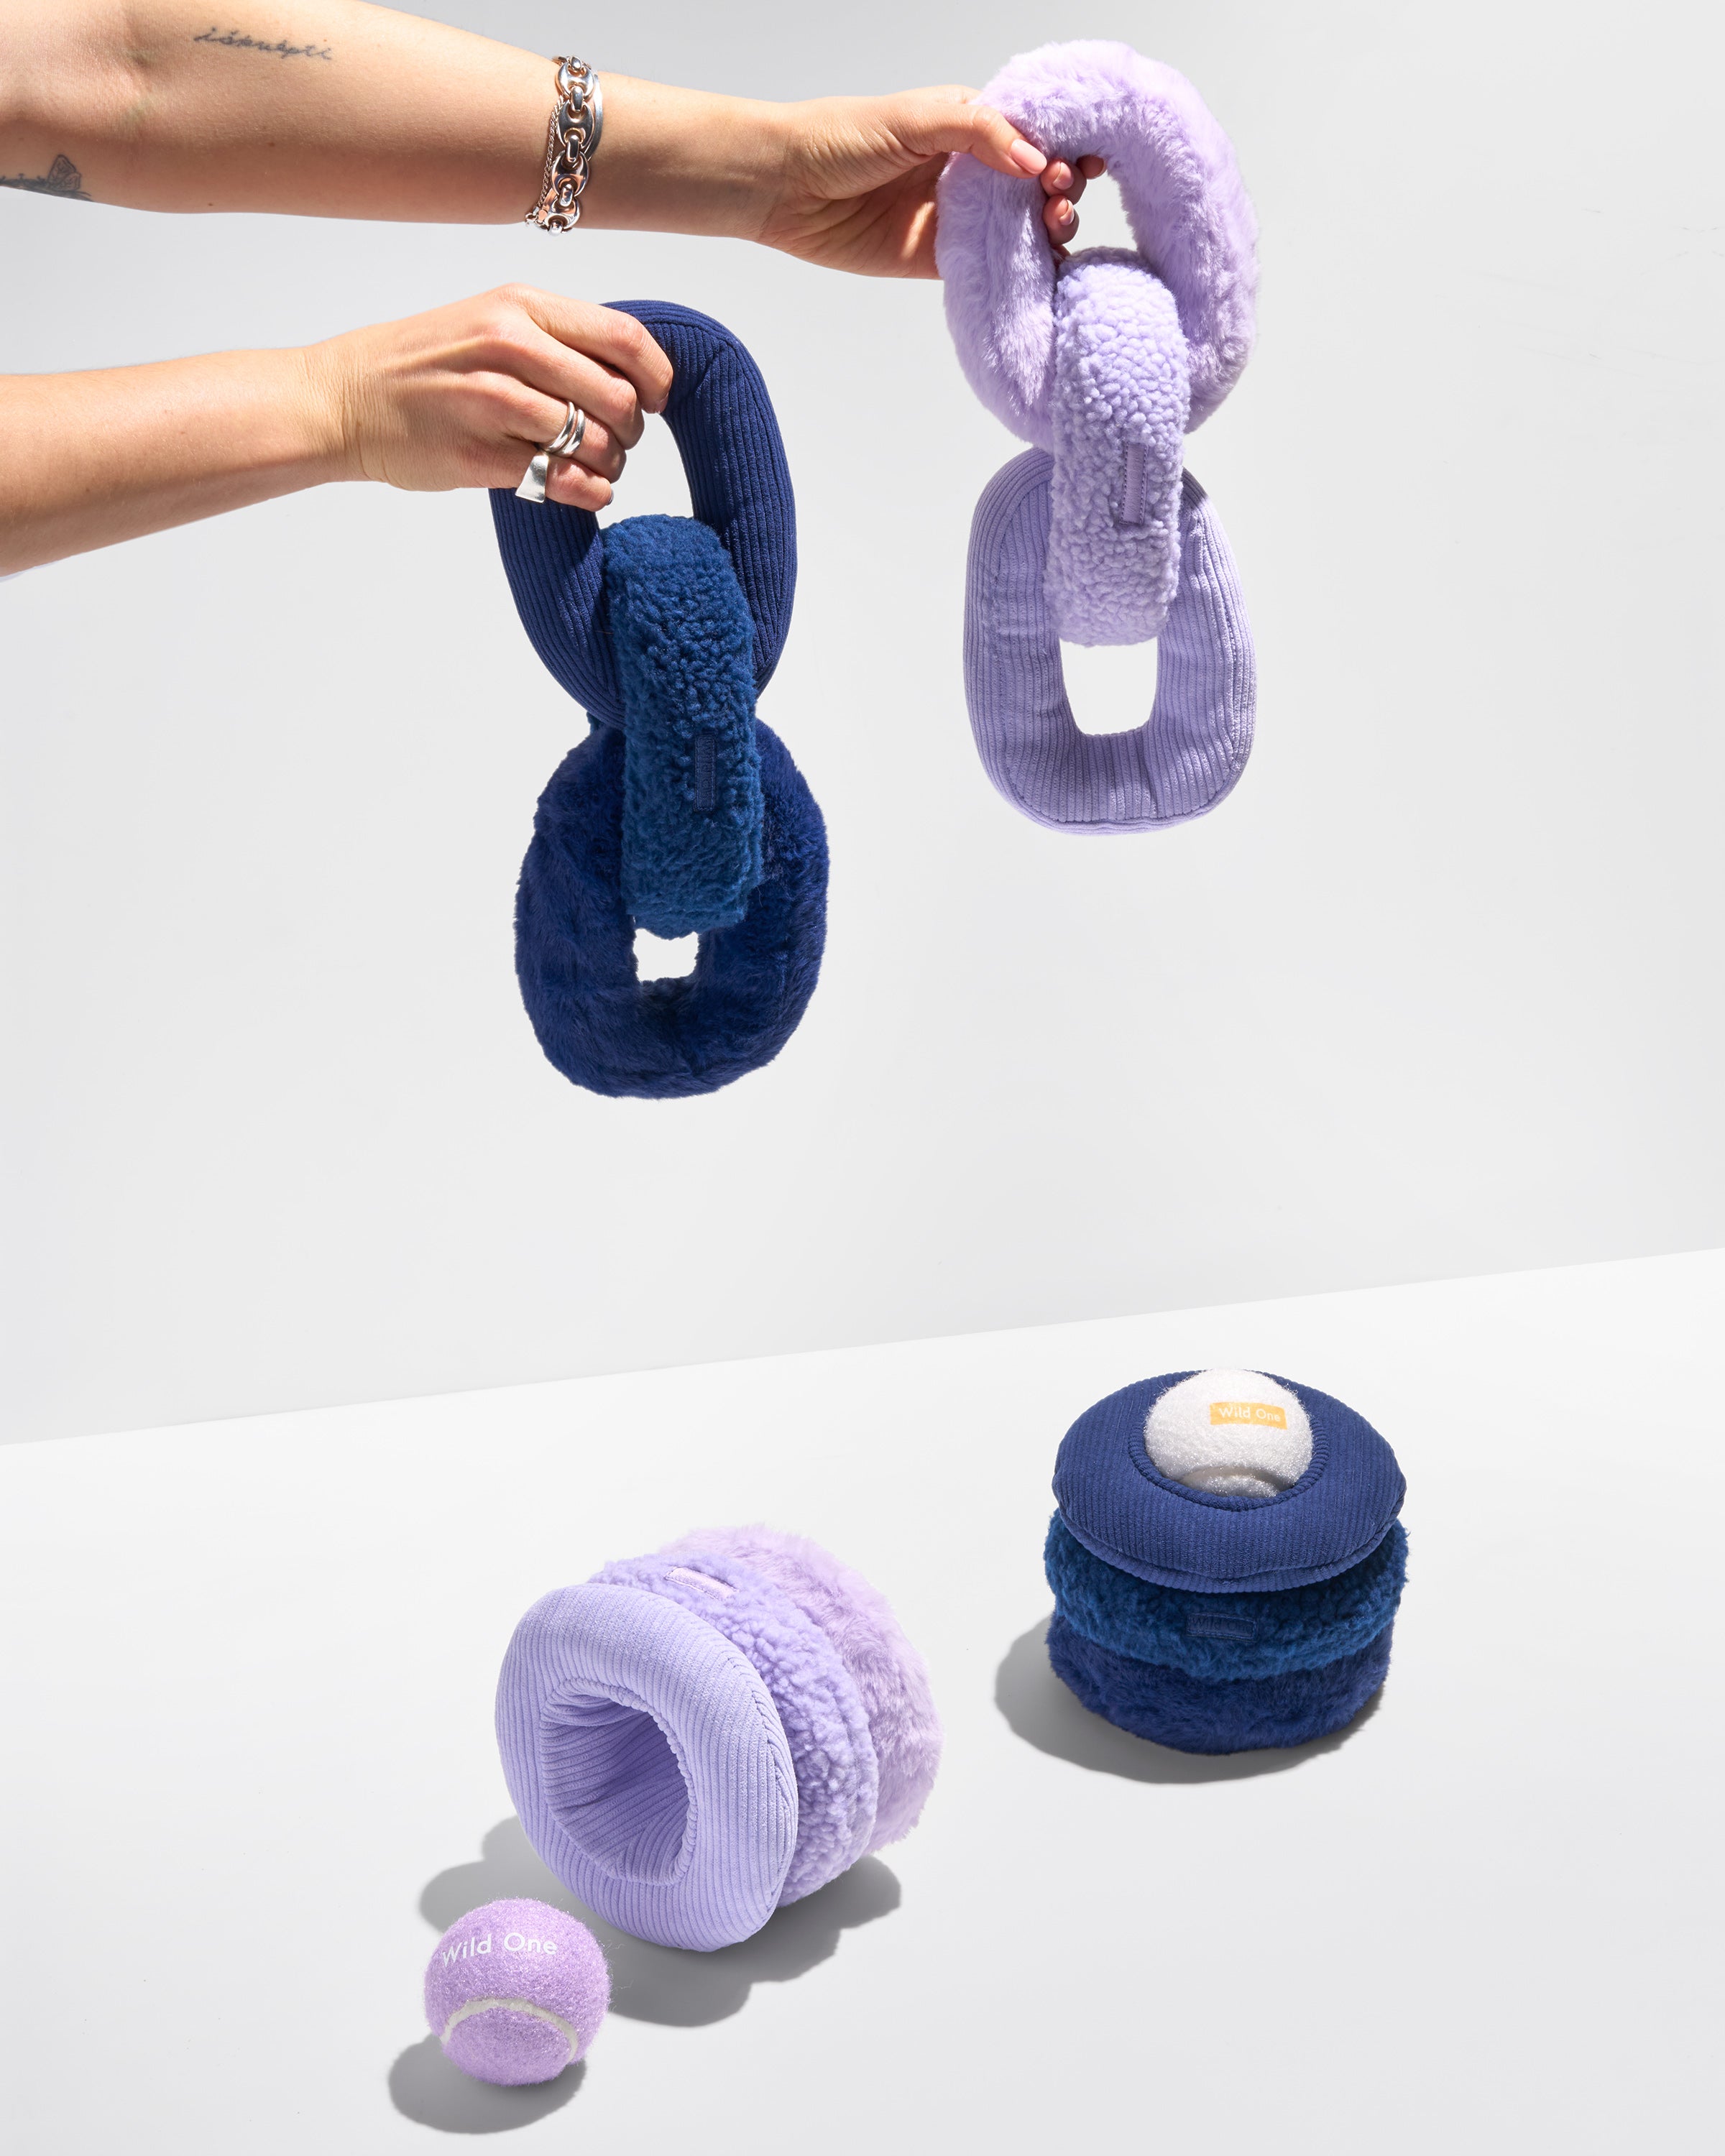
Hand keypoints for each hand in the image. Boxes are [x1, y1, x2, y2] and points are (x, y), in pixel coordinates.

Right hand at [304, 286, 673, 508]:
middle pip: (617, 398)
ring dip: (611, 465)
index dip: (657, 377)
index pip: (624, 338)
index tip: (656, 399)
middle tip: (619, 442)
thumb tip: (628, 369)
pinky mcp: (479, 456)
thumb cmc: (421, 364)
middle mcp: (510, 348)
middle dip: (633, 430)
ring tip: (595, 467)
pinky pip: (565, 483)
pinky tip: (585, 491)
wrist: (344, 399)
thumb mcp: (488, 320)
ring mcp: (493, 404)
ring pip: (596, 444)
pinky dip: (590, 493)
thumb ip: (554, 337)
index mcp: (520, 308)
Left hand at [756, 87, 1105, 277]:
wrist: (788, 188)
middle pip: (1033, 184)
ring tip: (1056, 230)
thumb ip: (977, 133)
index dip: (1062, 146)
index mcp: (968, 126)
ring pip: (1018, 228)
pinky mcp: (939, 259)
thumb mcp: (916, 119)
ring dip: (1047, 231)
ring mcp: (956, 217)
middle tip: (1060, 198)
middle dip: (1061, 190)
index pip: (1031, 133)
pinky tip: (1043, 272)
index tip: (1081, 162)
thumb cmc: (841, 138)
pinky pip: (990, 267)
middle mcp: (968, 171)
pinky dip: (1019, 271)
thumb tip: (1035, 158)